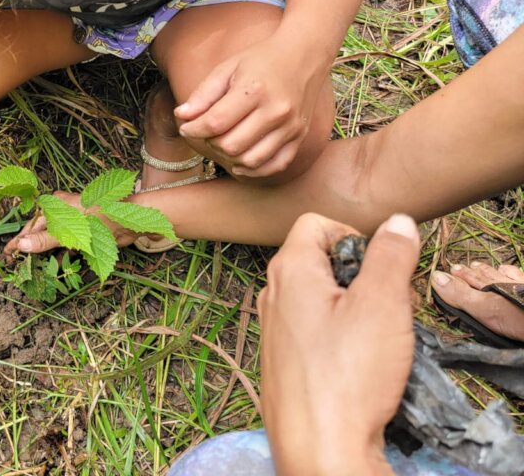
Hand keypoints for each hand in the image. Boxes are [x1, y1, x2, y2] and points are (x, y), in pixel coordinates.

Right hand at [2, 191, 137, 255]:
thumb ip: (47, 239)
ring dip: (46, 254)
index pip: (31, 225)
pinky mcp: (85, 233)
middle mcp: (62, 212)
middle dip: (30, 248)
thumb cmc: (101, 217)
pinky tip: (55, 267)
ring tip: (33, 270)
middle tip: (17, 266)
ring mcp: (74, 223)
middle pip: (41, 232)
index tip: (7, 254)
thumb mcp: (71, 229)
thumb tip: (23, 246)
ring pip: (54, 240)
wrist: (132, 219)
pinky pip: (67, 245)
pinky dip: (61, 255)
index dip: (19, 240)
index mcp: (55, 205)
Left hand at [175, 36, 325, 177]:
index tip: (186, 127)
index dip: (194, 129)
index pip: (216, 123)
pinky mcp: (300, 136)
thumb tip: (182, 116)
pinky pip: (275, 165)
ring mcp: (291, 126)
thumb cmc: (260, 60)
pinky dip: (255, 170)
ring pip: (251, 160)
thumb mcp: (227, 68)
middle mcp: (275, 111)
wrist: (303, 56)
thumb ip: (203, 94)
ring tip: (222, 143)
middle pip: (232, 145)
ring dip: (229, 158)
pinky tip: (240, 163)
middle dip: (210, 143)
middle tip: (206, 133)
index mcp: (254, 90)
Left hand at [258, 213, 419, 475]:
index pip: (316, 222)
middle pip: (319, 259)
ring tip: (376, 340)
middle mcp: (272, 294)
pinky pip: (313, 332)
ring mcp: (273, 329)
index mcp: (289, 270)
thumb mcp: (382, 303)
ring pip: (319, 298)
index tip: (378, 267)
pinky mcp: (281, 361)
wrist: (320, 448)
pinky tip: (358, 365)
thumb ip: (390, 255)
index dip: (354, 234)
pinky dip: (338, 338)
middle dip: (359, 275)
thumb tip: (397, 222)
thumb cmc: (346, 376)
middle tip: (386, 305)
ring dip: (353, 309)